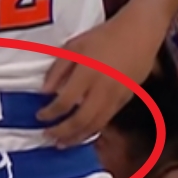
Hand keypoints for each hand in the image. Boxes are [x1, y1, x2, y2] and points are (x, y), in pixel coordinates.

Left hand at [36, 13, 158, 147]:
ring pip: (95, 125)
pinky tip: (82, 133)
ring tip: (63, 144)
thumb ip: (58, 69)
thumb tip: (44, 92)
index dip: (50, 112)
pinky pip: (106, 121)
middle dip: (62, 132)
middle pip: (81, 120)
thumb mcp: (74, 46)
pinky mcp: (125, 100)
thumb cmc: (103, 36)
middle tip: (48, 137)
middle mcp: (102, 89)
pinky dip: (92, 130)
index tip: (39, 116)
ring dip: (77, 138)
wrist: (138, 33)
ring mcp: (116, 97)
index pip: (65, 101)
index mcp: (87, 73)